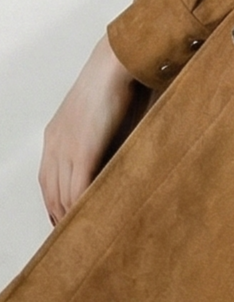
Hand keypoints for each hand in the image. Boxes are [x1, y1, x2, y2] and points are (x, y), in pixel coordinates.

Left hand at [39, 34, 134, 222]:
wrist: (117, 62)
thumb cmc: (117, 84)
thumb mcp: (101, 118)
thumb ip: (100, 143)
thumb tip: (111, 168)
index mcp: (55, 136)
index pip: (48, 183)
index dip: (57, 205)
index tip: (68, 221)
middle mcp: (54, 145)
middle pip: (52, 195)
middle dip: (62, 219)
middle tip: (79, 238)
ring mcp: (66, 149)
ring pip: (62, 197)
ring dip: (73, 218)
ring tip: (89, 235)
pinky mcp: (82, 152)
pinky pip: (77, 191)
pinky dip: (83, 208)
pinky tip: (94, 219)